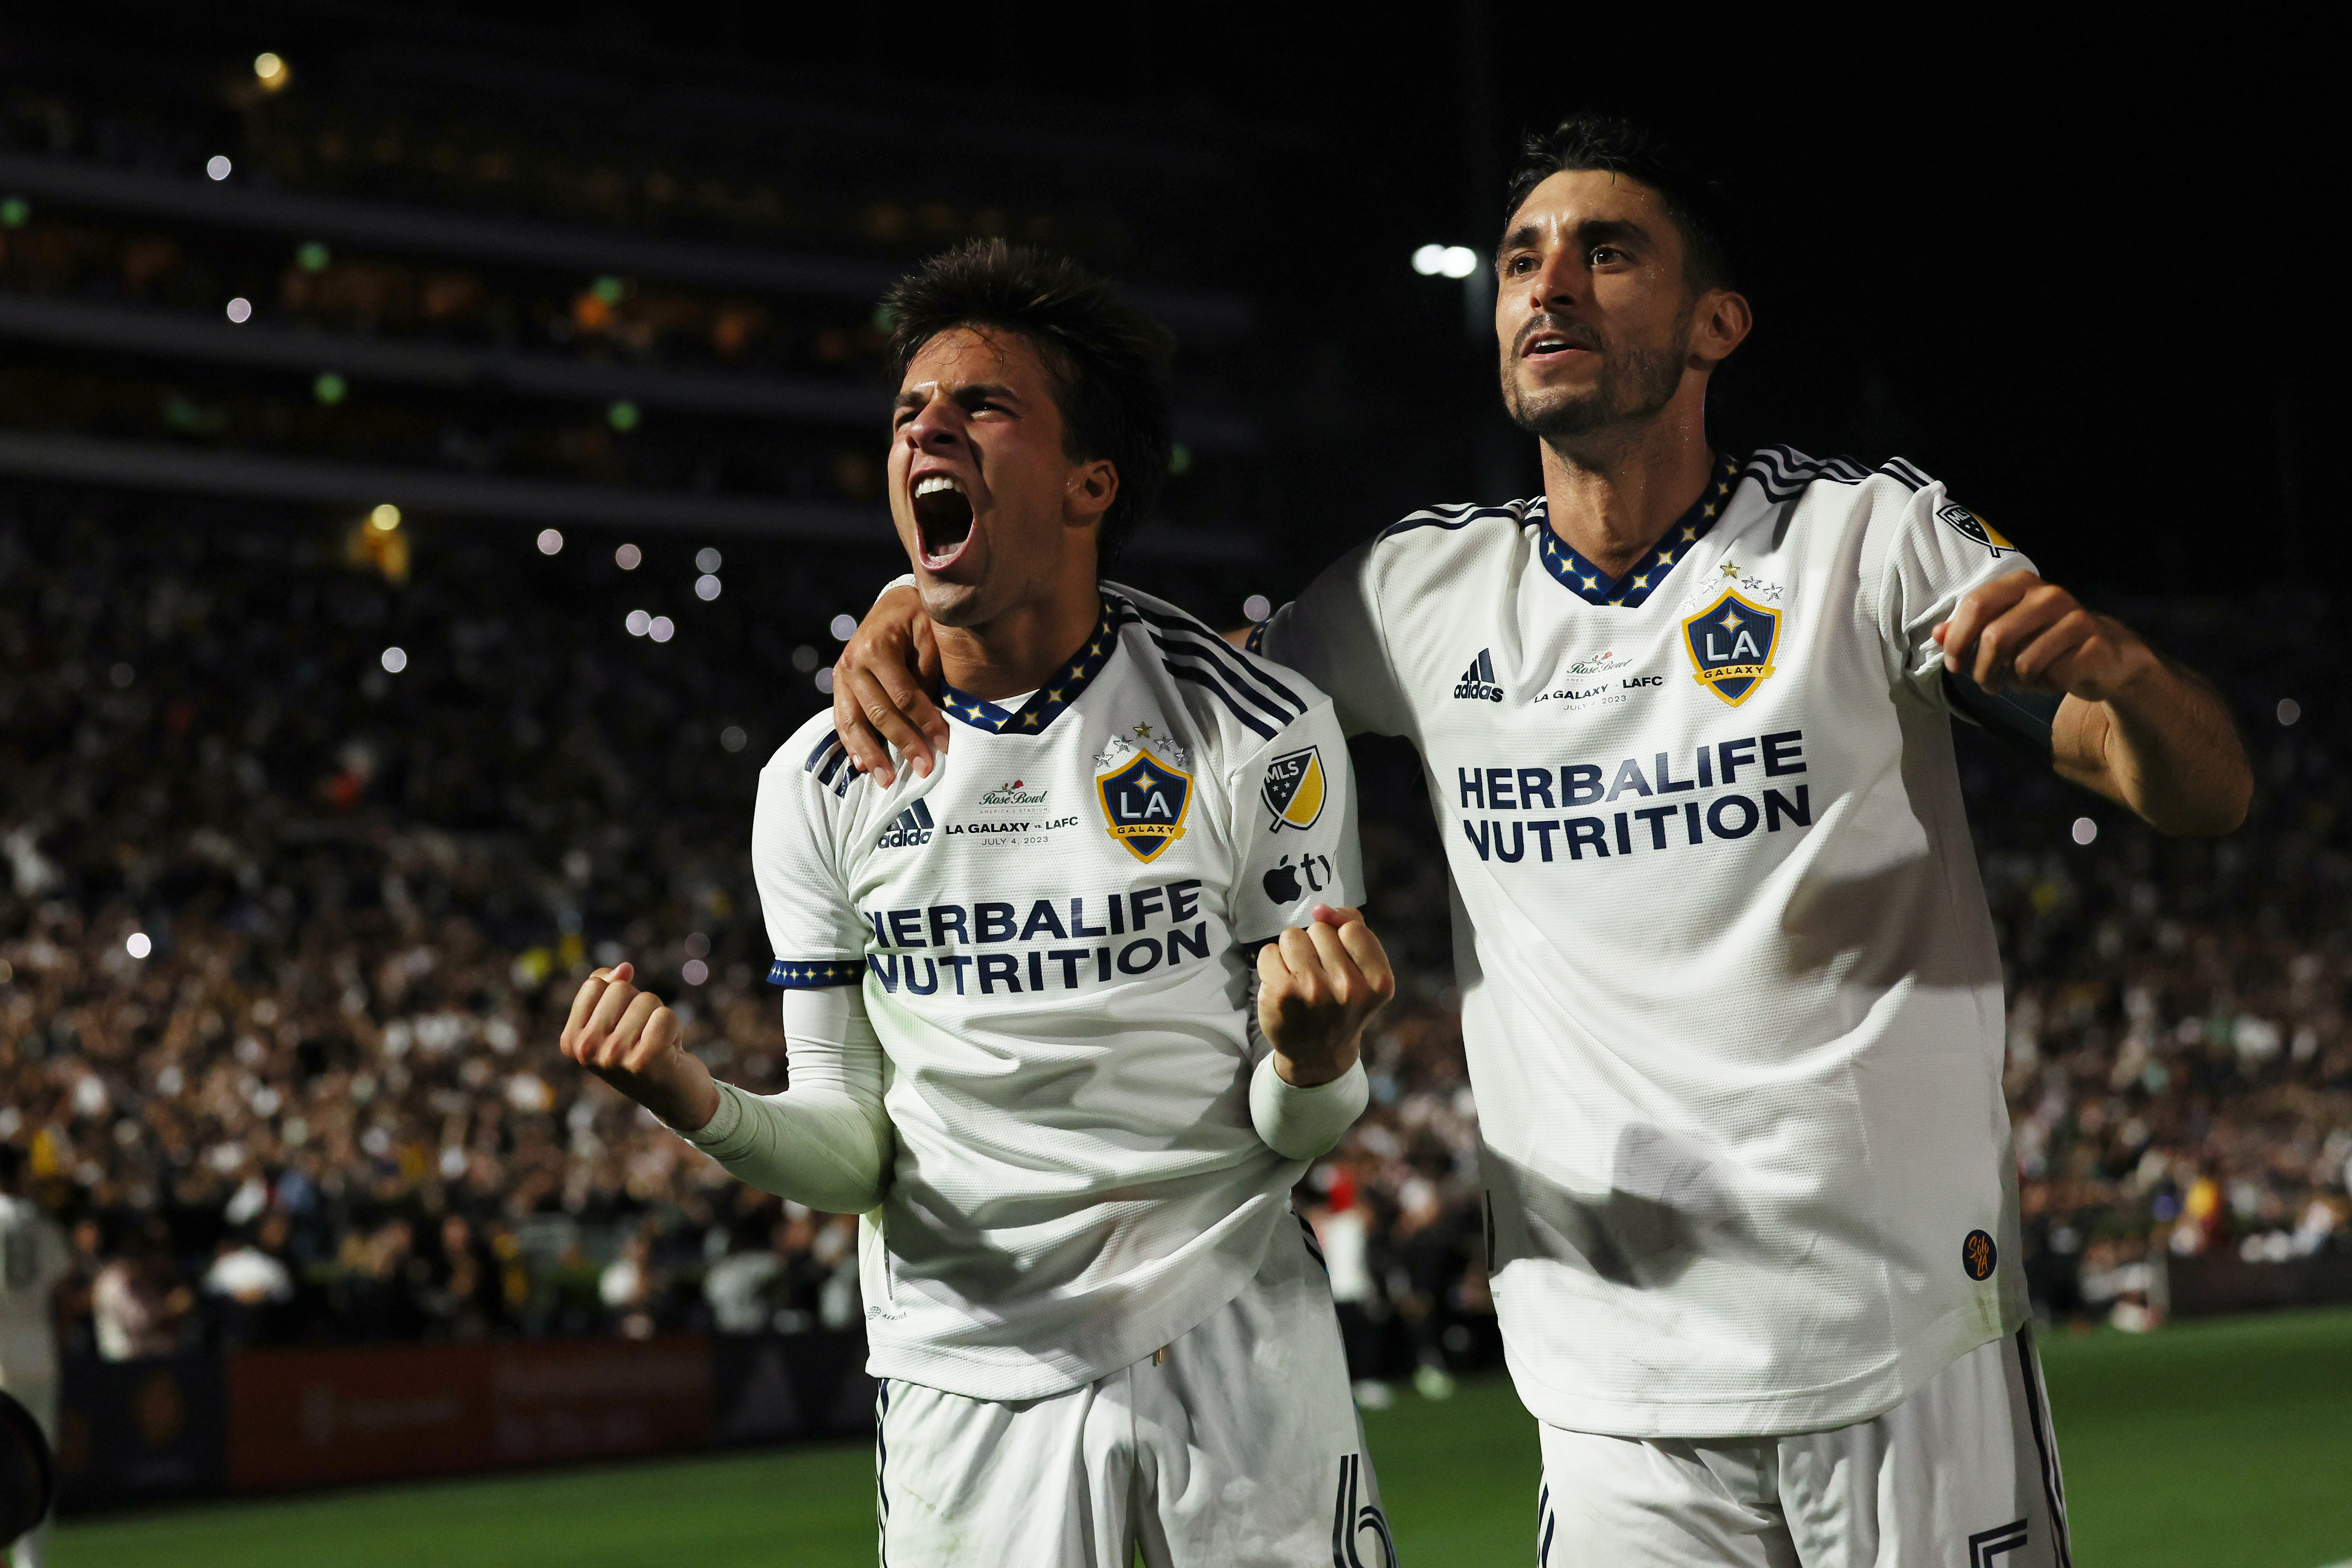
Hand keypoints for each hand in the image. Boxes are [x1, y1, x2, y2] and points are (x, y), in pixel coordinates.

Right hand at [557, 963, 719, 1131]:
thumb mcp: (617, 1018)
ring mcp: (613, 1057)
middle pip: (620, 989)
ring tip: (657, 1044)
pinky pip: (665, 1016)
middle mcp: (586, 1051)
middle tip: (644, 1035)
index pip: (594, 984)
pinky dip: (675, 1028)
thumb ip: (610, 986)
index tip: (625, 1024)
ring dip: (659, 1018)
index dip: (619, 996)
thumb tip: (625, 968)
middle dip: (641, 1006)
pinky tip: (671, 1051)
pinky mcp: (644, 1060)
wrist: (674, 1096)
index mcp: (572, 1040)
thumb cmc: (644, 1050)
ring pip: (646, 1000)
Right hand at [832, 585, 947, 785]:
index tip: (945, 744)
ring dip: (872, 754)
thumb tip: (930, 717)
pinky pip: (842, 719)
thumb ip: (927, 673)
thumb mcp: (931, 636)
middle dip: (903, 744)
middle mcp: (853, 662)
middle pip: (879, 713)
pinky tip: (863, 765)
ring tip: (887, 781)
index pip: (904, 695)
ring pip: (854, 722)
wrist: (896, 602)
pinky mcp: (840, 684)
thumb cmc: (921, 618)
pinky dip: (852, 743)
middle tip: (924, 770)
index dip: (925, 722)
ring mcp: (842, 674)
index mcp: (876, 646)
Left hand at [1257, 905, 1395, 1086]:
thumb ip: (1353, 927)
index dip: (1341, 940)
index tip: (1340, 965)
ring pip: (1292, 936)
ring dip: (1291, 953)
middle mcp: (1349, 988)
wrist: (1318, 1053)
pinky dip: (1271, 964)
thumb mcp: (1365, 970)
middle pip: (1320, 929)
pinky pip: (1269, 951)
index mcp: (1379, 981)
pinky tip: (1282, 986)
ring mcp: (1313, 992)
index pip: (1352, 927)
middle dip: (1315, 946)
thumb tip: (1321, 909)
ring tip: (1300, 979)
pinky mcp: (1281, 994)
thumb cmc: (1341, 1004)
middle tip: (1320, 977)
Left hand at [1934, 570, 2157, 701]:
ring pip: (2021, 662)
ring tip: (2020, 681)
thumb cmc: (2045, 642)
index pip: (1976, 603)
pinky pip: (2050, 676)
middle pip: (1995, 637)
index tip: (1953, 664)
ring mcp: (2076, 618)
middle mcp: (2049, 595)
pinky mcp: (2094, 645)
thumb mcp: (2006, 631)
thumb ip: (1970, 630)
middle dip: (1982, 670)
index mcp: (2023, 584)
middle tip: (1985, 684)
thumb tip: (1937, 634)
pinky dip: (2040, 687)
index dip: (1957, 638)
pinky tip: (2049, 681)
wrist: (2106, 656)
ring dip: (2012, 682)